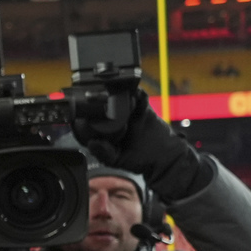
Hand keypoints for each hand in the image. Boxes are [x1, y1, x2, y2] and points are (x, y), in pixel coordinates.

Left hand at [77, 90, 201, 199]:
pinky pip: (140, 97)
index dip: (90, 110)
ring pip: (122, 97)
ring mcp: (129, 112)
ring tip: (115, 89)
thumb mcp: (116, 159)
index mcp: (105, 130)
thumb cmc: (137, 160)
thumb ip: (104, 153)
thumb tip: (91, 144)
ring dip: (119, 92)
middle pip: (106, 103)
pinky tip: (134, 91)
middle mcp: (115, 119)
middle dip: (102, 97)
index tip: (86, 105)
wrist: (164, 157)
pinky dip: (137, 93)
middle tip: (100, 95)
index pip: (93, 117)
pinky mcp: (143, 108)